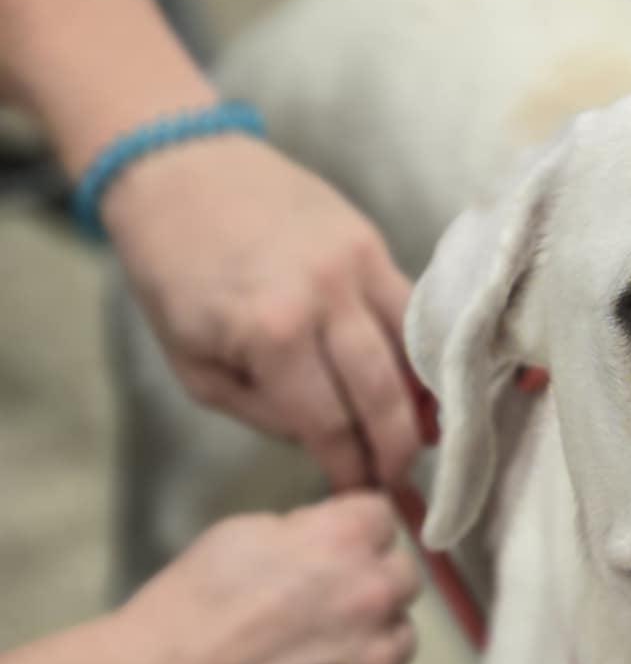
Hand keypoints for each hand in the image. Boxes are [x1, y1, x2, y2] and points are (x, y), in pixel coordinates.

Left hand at [103, 136, 420, 489]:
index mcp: (269, 332)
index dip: (348, 469)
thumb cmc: (174, 273)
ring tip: (421, 438)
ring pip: (412, 353)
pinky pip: (412, 312)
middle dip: (394, 450)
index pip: (329, 425)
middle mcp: (324, 297)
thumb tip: (325, 438)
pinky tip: (422, 382)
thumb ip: (263, 411)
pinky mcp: (372, 242)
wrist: (181, 167)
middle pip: (382, 396)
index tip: (357, 496)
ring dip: (422, 404)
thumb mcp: (193, 364)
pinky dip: (421, 352)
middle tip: (398, 480)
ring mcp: (356, 264)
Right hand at [115, 494, 420, 663]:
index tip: (335, 548)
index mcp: (343, 543)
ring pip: (401, 637)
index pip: (382, 518)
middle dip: (367, 581)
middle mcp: (373, 599)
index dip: (354, 531)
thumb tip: (336, 533)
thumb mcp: (238, 536)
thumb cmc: (185, 614)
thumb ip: (305, 529)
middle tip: (318, 604)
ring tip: (311, 653)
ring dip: (371, 638)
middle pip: (401, 576)